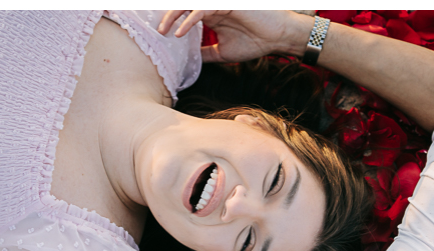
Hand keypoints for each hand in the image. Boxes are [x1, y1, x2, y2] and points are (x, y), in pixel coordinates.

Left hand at [157, 10, 305, 63]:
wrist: (277, 35)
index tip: (159, 37)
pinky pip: (201, 9)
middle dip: (167, 17)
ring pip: (189, 5)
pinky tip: (179, 33)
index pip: (186, 14)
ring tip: (163, 31)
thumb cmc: (255, 41)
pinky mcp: (224, 3)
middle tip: (156, 33)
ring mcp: (218, 3)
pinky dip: (188, 21)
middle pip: (183, 7)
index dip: (172, 22)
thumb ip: (205, 53)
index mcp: (211, 14)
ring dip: (173, 16)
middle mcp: (212, 5)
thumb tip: (188, 62)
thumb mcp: (222, 52)